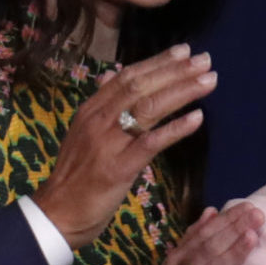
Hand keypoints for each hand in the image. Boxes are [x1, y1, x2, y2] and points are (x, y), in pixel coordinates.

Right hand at [32, 46, 216, 249]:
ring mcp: (108, 143)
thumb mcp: (84, 133)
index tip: (184, 51)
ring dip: (182, 91)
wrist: (56, 213)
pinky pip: (151, 143)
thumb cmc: (75, 175)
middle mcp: (99, 120)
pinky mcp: (118, 168)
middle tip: (205, 60)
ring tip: (208, 81)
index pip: (127, 77)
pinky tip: (198, 118)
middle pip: (141, 87)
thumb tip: (112, 75)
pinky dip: (176, 129)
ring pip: (149, 109)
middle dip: (175, 71)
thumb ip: (102, 105)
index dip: (157, 62)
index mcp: (91, 110)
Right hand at [128, 203, 264, 264]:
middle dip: (233, 230)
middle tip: (258, 214)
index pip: (203, 234)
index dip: (226, 219)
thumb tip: (211, 211)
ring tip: (254, 237)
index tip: (249, 205)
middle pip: (208, 248)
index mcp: (178, 261)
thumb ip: (194, 241)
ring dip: (232, 254)